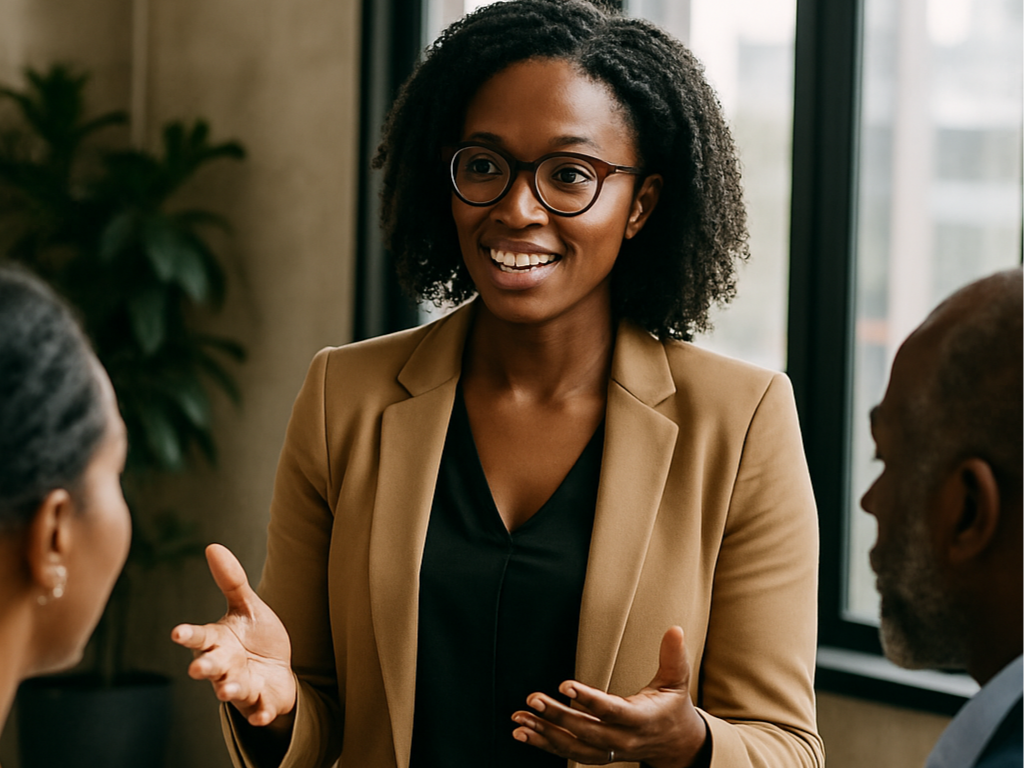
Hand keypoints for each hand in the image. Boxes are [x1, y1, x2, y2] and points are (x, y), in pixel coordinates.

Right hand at [171, 543, 296, 729]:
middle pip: (212, 666)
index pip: (200, 637)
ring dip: (229, 689)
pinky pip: (258, 709)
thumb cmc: (255, 638)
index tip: (177, 632)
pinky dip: (260, 713)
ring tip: (228, 689)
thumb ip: (231, 582)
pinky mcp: (260, 702)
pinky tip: (263, 715)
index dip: (188, 635)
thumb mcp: (247, 607)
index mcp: (218, 641)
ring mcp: (241, 685)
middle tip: (199, 668)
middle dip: (206, 667)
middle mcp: (225, 666)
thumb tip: (212, 546)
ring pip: (231, 689)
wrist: (277, 671)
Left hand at [511, 626, 707, 767]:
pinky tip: (524, 732)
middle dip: (557, 716)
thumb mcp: (677, 682)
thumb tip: (675, 629)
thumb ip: (674, 656)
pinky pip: (568, 753)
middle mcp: (623, 740)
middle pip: (586, 731)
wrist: (676, 745)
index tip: (565, 685)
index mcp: (641, 719)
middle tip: (533, 699)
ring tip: (520, 720)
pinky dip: (545, 744)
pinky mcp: (597, 755)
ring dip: (544, 734)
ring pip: (573, 748)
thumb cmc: (672, 707)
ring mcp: (609, 751)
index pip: (611, 710)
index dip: (588, 700)